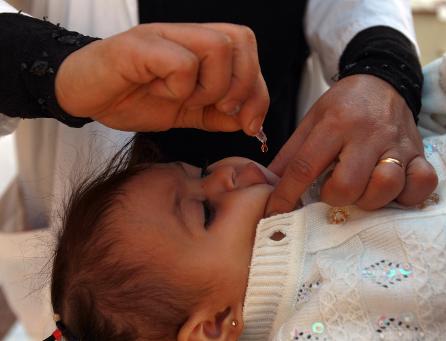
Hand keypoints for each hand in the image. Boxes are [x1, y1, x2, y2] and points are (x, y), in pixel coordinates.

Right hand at [55, 23, 268, 132]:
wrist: (84, 95)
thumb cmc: (132, 98)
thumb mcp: (184, 114)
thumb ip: (215, 115)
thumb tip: (247, 121)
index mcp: (199, 48)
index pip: (247, 51)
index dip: (258, 89)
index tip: (249, 124)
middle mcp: (185, 35)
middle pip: (240, 40)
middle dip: (244, 86)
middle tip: (221, 110)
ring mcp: (163, 36)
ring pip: (218, 47)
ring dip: (212, 86)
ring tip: (185, 100)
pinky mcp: (138, 47)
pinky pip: (180, 62)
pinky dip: (180, 87)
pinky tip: (161, 93)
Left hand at [265, 74, 437, 214]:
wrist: (383, 81)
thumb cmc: (343, 107)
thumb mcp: (312, 122)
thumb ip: (290, 155)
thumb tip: (264, 186)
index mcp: (334, 124)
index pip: (305, 167)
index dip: (286, 196)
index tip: (274, 214)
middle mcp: (367, 134)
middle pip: (348, 185)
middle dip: (335, 197)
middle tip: (336, 188)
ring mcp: (397, 144)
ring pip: (385, 186)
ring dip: (370, 198)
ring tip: (364, 188)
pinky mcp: (420, 152)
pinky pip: (422, 183)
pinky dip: (407, 194)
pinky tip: (393, 190)